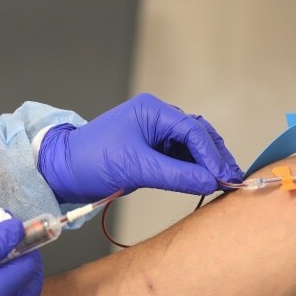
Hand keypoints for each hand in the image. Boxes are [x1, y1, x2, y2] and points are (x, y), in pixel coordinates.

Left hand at [38, 92, 242, 202]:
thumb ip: (176, 175)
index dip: (212, 155)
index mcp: (153, 111)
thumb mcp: (136, 167)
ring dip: (206, 165)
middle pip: (198, 135)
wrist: (63, 172)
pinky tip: (204, 183)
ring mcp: (154, 135)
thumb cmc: (91, 161)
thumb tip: (210, 182)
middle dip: (216, 157)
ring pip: (191, 148)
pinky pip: (179, 159)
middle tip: (232, 179)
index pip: (193, 131)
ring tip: (223, 183)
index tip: (225, 176)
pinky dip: (192, 171)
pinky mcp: (150, 152)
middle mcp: (156, 119)